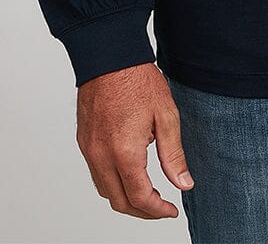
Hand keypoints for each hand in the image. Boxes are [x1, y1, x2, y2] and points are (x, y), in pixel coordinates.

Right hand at [76, 62, 194, 219]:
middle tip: (161, 208)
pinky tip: (129, 171)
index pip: (140, 198)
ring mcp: (89, 149)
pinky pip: (95, 173)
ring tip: (147, 193)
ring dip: (125, 198)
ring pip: (104, 191)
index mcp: (124, 152)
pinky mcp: (83, 141)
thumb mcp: (166, 115)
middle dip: (142, 211)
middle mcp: (101, 156)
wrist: (109, 55)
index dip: (157, 211)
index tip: (171, 210)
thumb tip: (183, 183)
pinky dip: (112, 182)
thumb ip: (173, 155)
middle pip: (119, 202)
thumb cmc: (137, 80)